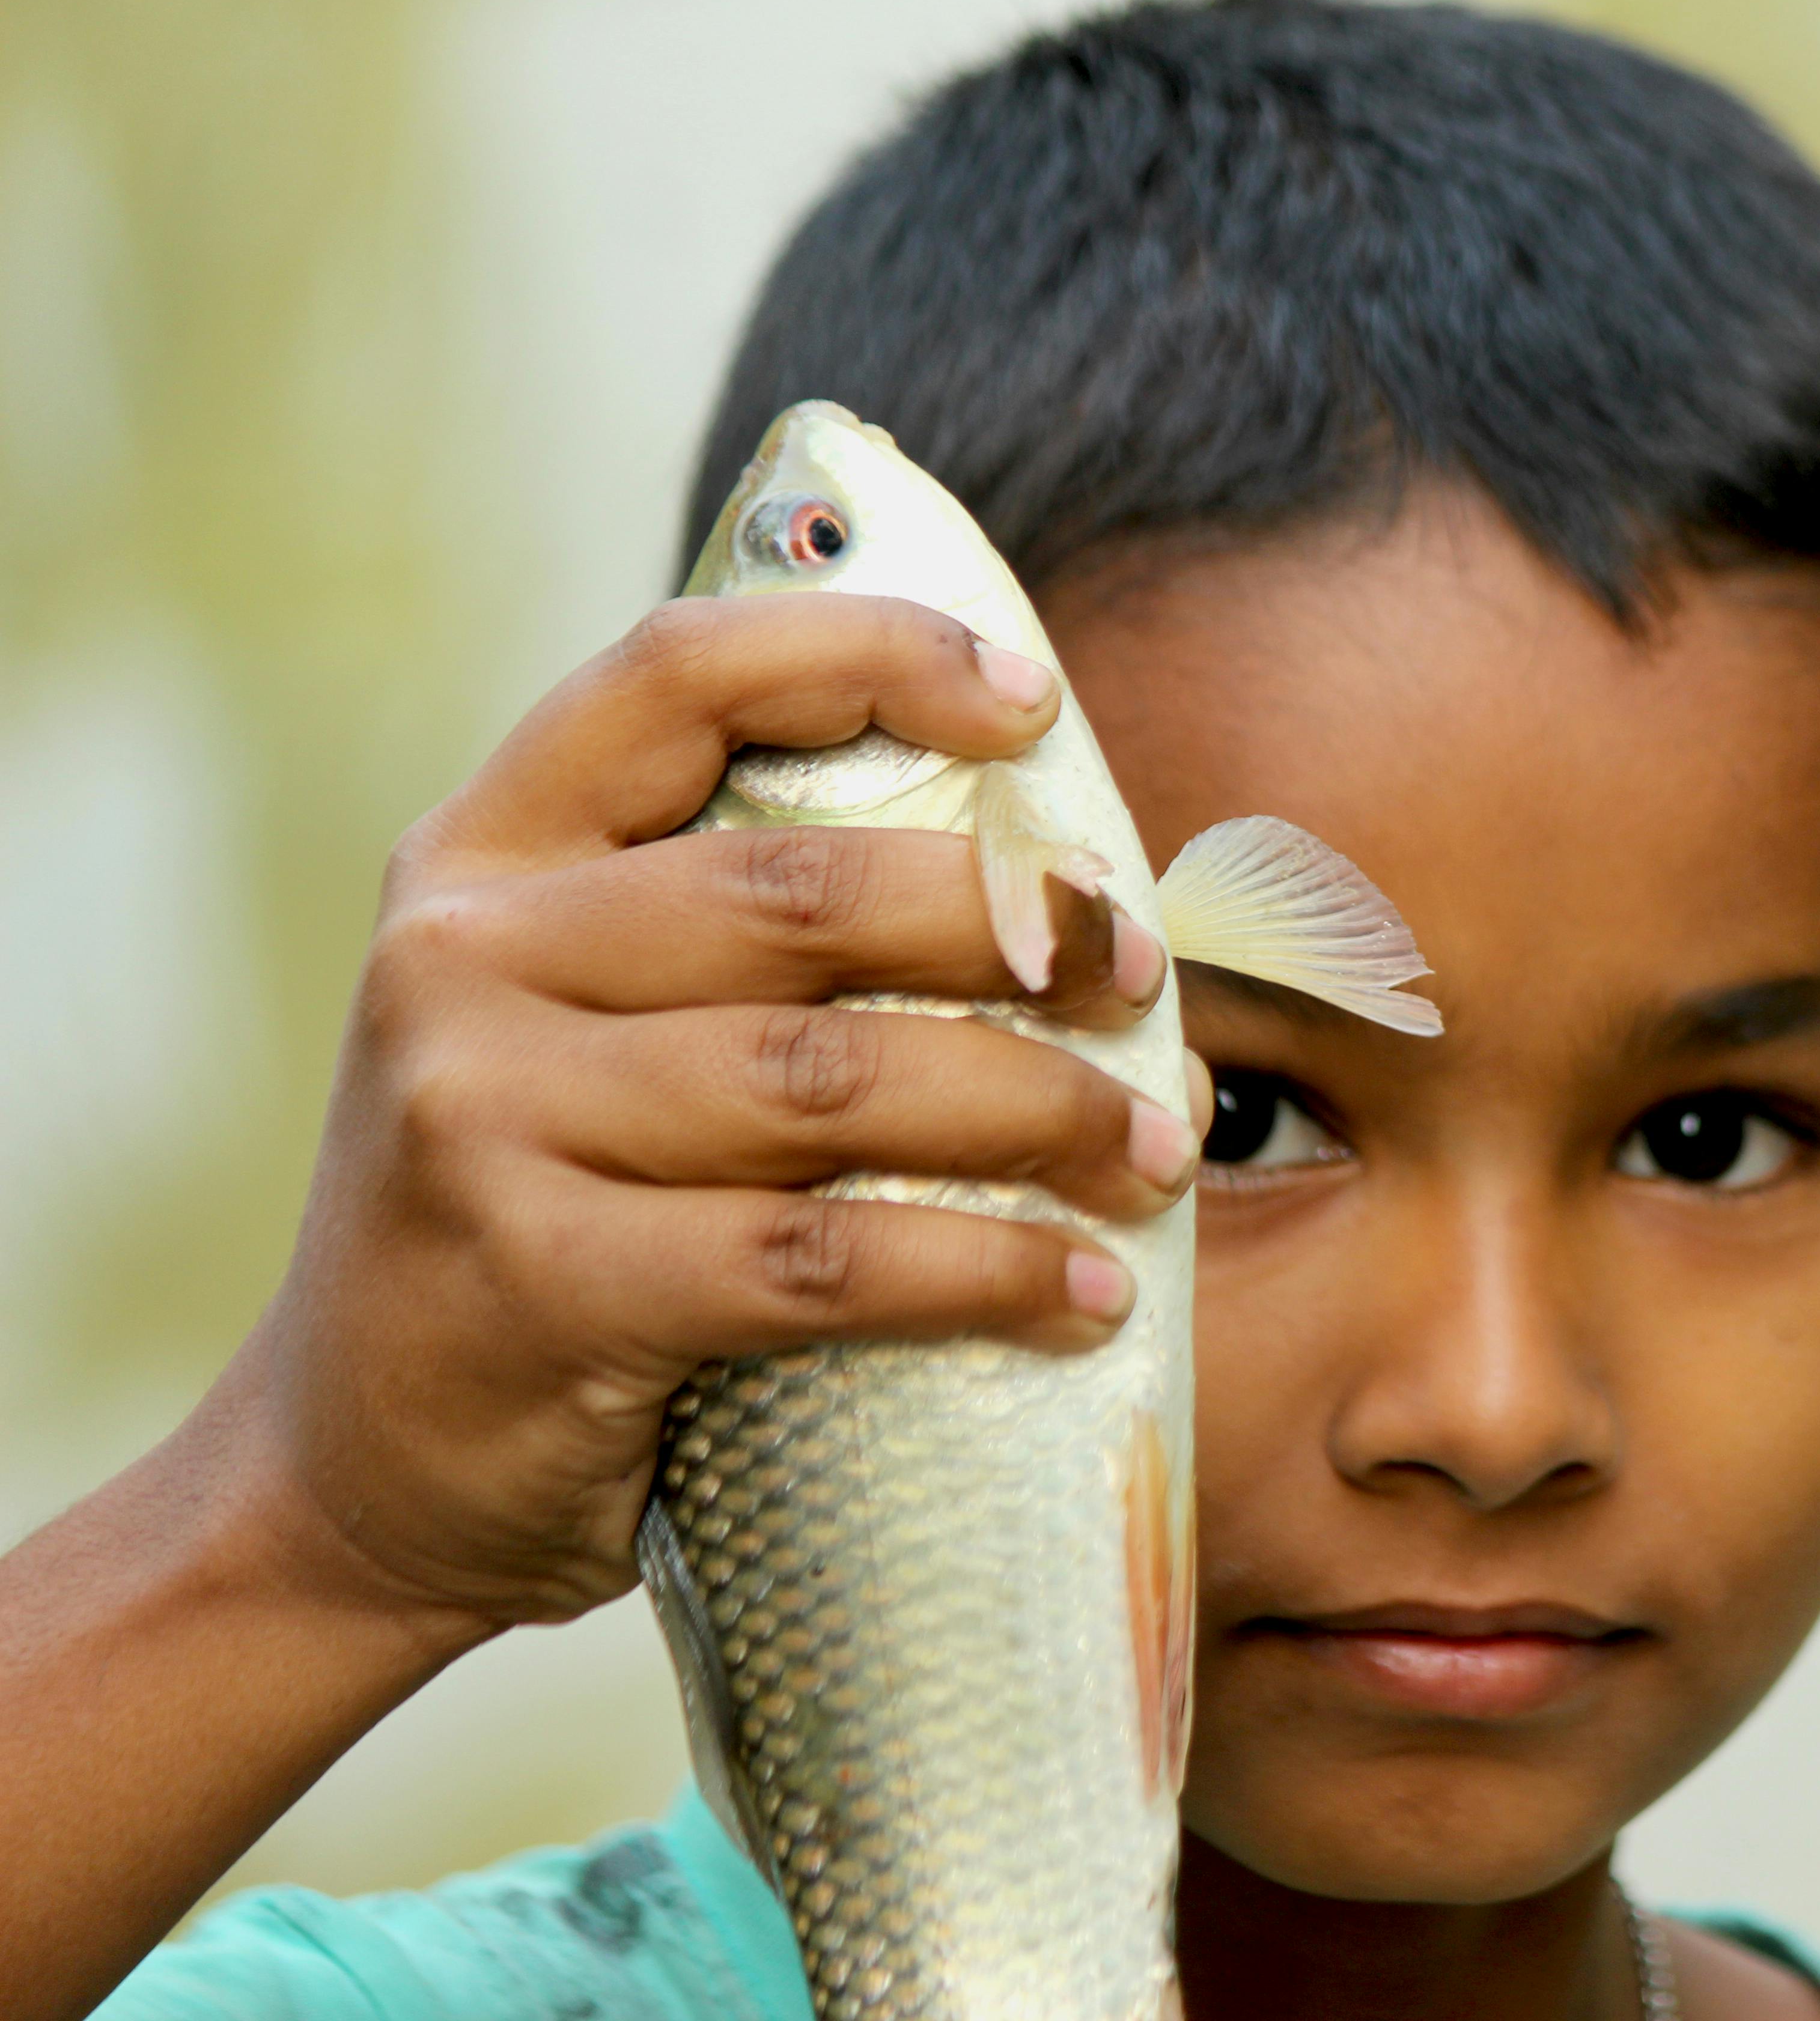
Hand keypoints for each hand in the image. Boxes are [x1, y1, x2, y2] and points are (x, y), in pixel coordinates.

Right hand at [217, 592, 1202, 1633]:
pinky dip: (981, 1270)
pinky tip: (1082, 1294)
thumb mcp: (585, 1034)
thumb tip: (1076, 914)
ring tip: (1153, 1151)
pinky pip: (817, 1257)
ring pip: (835, 1078)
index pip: (680, 675)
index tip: (1032, 704)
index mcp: (485, 855)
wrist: (353, 1475)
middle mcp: (462, 958)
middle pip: (805, 890)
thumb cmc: (549, 1222)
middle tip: (1144, 975)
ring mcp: (481, 1116)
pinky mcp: (537, 1281)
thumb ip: (744, 944)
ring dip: (1038, 1109)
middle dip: (1017, 923)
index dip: (870, 655)